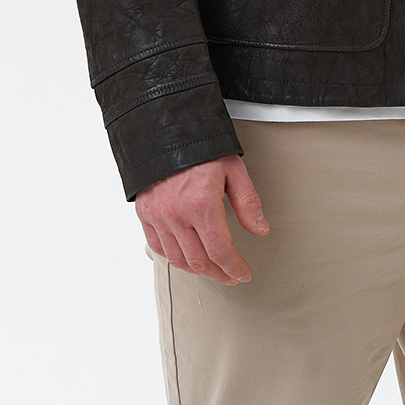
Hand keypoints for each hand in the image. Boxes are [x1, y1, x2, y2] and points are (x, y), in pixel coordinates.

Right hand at [135, 153, 269, 284]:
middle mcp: (177, 215)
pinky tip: (185, 256)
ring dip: (197, 270)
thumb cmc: (200, 145)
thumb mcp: (232, 169)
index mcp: (201, 204)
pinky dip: (173, 257)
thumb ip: (247, 202)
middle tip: (231, 276)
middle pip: (199, 261)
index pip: (220, 251)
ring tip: (212, 269)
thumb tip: (259, 229)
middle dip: (219, 273)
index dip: (234, 268)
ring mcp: (158, 216)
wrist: (165, 129)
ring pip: (178, 259)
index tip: (243, 274)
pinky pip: (158, 247)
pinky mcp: (145, 214)